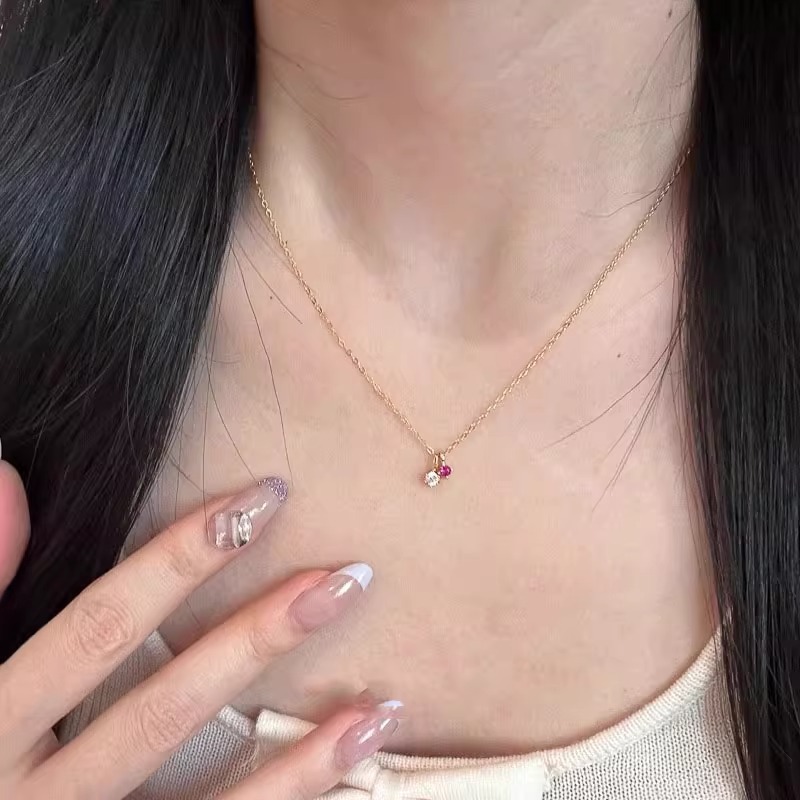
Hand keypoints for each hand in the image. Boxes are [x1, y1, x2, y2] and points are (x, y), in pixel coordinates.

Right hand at [0, 462, 400, 799]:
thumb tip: (7, 476)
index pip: (99, 627)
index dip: (178, 560)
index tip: (260, 501)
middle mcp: (35, 799)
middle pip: (164, 709)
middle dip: (257, 639)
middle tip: (345, 579)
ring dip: (301, 753)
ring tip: (380, 704)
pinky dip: (293, 798)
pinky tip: (355, 754)